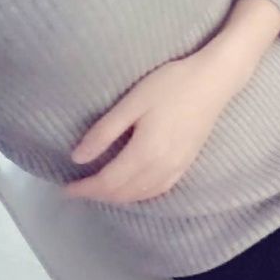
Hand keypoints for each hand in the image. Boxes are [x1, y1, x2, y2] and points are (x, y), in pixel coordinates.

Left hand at [62, 45, 246, 204]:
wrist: (213, 82)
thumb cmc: (170, 85)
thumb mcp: (132, 103)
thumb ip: (104, 132)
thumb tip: (78, 158)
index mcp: (144, 153)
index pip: (108, 182)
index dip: (85, 188)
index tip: (65, 188)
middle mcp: (161, 167)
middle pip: (123, 192)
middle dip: (98, 195)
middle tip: (77, 190)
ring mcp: (177, 168)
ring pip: (141, 194)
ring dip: (117, 197)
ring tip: (99, 191)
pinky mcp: (186, 164)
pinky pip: (159, 190)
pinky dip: (140, 195)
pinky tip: (132, 190)